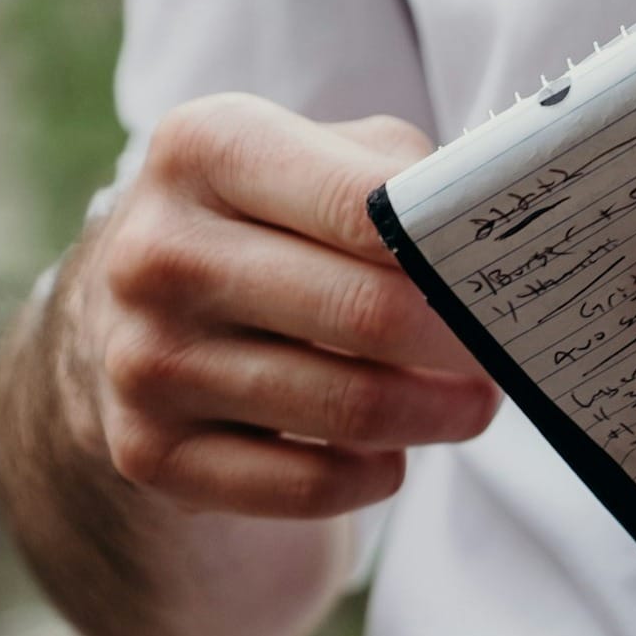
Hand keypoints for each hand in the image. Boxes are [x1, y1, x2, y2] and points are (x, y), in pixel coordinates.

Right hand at [64, 97, 498, 521]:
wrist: (130, 318)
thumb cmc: (264, 229)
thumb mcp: (314, 160)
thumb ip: (401, 178)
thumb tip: (493, 228)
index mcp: (204, 148)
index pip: (366, 206)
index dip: (453, 255)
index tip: (502, 284)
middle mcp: (159, 253)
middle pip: (367, 316)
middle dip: (461, 348)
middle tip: (504, 360)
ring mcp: (145, 359)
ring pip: (348, 410)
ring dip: (434, 417)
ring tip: (470, 407)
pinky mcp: (149, 452)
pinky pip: (307, 487)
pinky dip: (372, 476)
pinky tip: (389, 456)